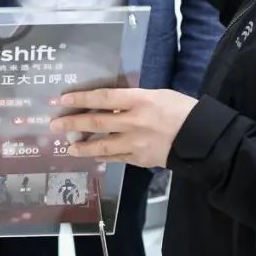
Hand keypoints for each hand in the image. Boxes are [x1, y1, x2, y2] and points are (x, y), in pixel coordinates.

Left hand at [48, 88, 198, 167]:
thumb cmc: (181, 109)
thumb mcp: (157, 95)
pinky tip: (92, 156)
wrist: (201, 138)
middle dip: (72, 123)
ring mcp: (136, 143)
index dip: (81, 98)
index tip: (63, 99)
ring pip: (102, 145)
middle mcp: (134, 121)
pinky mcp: (140, 159)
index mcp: (140, 100)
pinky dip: (103, 156)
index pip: (103, 97)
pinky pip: (116, 158)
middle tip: (53, 125)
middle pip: (97, 122)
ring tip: (68, 147)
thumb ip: (132, 100)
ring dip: (83, 146)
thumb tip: (110, 104)